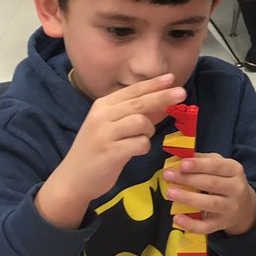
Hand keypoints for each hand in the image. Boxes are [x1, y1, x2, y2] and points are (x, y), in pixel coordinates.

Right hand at [36, 76, 185, 229]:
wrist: (74, 178)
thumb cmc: (97, 151)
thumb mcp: (112, 127)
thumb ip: (135, 114)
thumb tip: (164, 103)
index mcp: (102, 105)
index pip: (132, 91)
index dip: (153, 84)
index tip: (171, 77)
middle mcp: (101, 115)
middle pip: (139, 103)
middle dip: (162, 97)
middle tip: (182, 93)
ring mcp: (104, 133)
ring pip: (141, 122)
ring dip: (149, 131)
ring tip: (141, 139)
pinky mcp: (110, 152)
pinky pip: (140, 143)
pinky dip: (144, 146)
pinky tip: (135, 151)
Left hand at [163, 153, 255, 235]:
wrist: (244, 206)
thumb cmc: (225, 180)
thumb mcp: (219, 165)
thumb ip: (202, 160)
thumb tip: (179, 157)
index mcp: (234, 170)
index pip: (217, 166)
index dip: (199, 165)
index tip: (182, 164)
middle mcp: (236, 189)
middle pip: (211, 184)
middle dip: (188, 179)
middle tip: (168, 175)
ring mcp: (230, 208)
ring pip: (209, 203)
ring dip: (188, 198)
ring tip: (170, 192)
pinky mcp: (222, 224)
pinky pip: (206, 227)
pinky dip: (191, 224)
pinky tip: (177, 218)